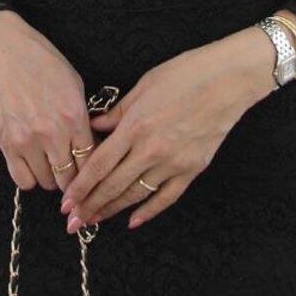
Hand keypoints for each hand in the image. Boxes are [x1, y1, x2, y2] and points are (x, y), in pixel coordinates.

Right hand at [0, 10, 92, 194]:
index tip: (91, 172)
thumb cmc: (42, 64)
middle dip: (74, 180)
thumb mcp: (75, 86)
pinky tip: (33, 165)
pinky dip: (30, 177)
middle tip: (73, 174)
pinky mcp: (6, 144)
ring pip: (47, 182)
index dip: (93, 171)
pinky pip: (22, 179)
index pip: (90, 161)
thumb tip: (91, 147)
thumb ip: (84, 120)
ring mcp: (27, 141)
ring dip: (52, 178)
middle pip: (69, 178)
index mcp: (74, 116)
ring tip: (52, 166)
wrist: (5, 53)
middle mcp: (52, 133)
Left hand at [57, 31, 274, 230]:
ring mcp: (173, 162)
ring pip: (136, 195)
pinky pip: (167, 197)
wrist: (230, 79)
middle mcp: (151, 149)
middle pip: (113, 185)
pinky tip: (133, 221)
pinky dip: (149, 211)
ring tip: (94, 221)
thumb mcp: (144, 85)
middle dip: (90, 206)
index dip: (80, 187)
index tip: (66, 203)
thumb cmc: (187, 73)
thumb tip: (94, 127)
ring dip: (112, 210)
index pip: (99, 165)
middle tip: (73, 222)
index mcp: (135, 126)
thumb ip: (117, 112)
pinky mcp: (193, 169)